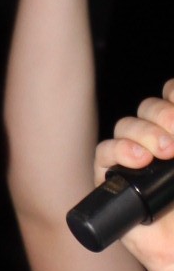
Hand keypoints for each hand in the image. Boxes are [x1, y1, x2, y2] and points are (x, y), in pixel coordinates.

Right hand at [94, 89, 173, 270]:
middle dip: (163, 115)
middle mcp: (153, 140)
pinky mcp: (110, 177)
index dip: (173, 93)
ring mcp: (131, 157)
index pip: (169, 95)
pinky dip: (119, 150)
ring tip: (164, 153)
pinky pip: (104, 152)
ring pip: (126, 126)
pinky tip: (138, 160)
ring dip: (144, 133)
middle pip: (149, 107)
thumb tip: (173, 141)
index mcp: (173, 133)